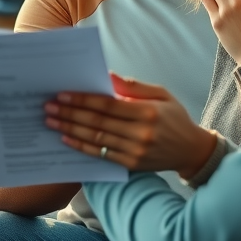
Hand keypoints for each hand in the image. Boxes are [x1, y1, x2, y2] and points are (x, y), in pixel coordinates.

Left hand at [44, 74, 216, 177]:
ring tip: (51, 120)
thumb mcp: (161, 94)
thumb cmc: (174, 117)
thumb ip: (134, 87)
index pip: (107, 105)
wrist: (191, 150)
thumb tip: (107, 76)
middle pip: (97, 122)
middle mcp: (141, 133)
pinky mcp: (131, 165)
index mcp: (147, 112)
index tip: (62, 94)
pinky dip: (81, 146)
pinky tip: (66, 138)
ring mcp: (135, 151)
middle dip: (70, 113)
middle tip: (48, 106)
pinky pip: (101, 154)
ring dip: (70, 129)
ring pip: (96, 138)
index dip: (83, 99)